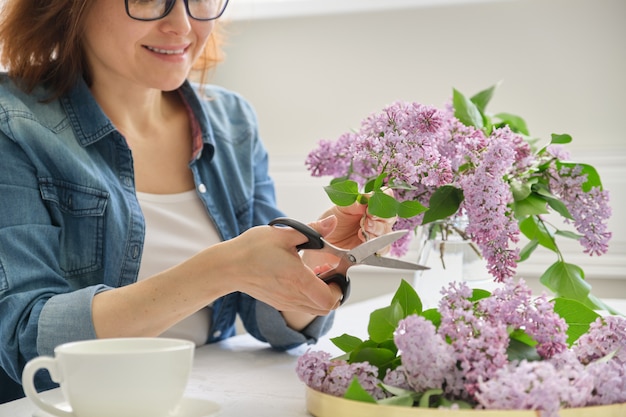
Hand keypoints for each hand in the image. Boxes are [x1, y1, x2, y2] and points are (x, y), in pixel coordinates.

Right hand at [221, 224, 342, 315]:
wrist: (228, 266)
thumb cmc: (252, 250)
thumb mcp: (285, 234)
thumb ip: (313, 229)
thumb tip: (332, 222)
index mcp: (298, 280)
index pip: (330, 299)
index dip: (339, 288)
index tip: (335, 272)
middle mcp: (294, 296)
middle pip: (326, 308)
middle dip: (333, 292)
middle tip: (328, 273)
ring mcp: (285, 302)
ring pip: (314, 310)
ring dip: (321, 295)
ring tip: (314, 275)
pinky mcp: (278, 303)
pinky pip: (301, 307)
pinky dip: (308, 297)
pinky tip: (300, 278)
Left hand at [318, 188, 396, 249]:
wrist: (320, 248)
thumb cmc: (326, 226)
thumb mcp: (335, 211)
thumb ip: (348, 205)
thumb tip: (360, 203)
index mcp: (366, 204)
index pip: (384, 196)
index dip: (382, 198)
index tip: (371, 204)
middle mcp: (373, 218)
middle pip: (389, 214)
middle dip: (380, 215)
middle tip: (369, 217)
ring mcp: (374, 234)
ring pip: (387, 230)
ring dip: (377, 229)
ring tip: (363, 230)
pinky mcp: (372, 250)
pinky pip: (383, 248)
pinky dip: (376, 245)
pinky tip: (364, 241)